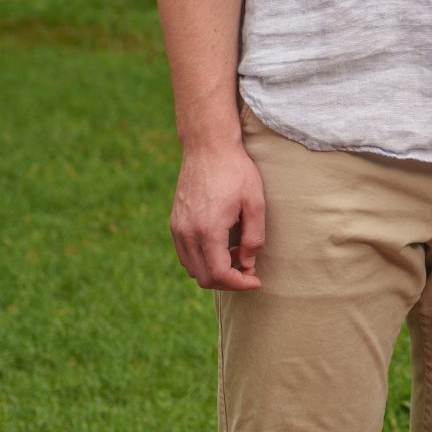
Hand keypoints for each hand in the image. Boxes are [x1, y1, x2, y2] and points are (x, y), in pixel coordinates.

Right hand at [170, 140, 266, 290]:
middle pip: (204, 277)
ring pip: (193, 268)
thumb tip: (248, 263)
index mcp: (208, 231)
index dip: (240, 284)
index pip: (220, 275)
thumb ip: (254, 237)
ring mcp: (177, 229)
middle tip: (250, 269)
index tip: (256, 280)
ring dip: (215, 270)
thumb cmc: (236, 172)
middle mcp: (187, 234)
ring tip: (238, 254)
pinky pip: (186, 254)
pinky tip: (222, 245)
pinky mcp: (174, 223)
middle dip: (229, 281)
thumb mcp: (255, 203)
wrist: (207, 147)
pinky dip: (203, 259)